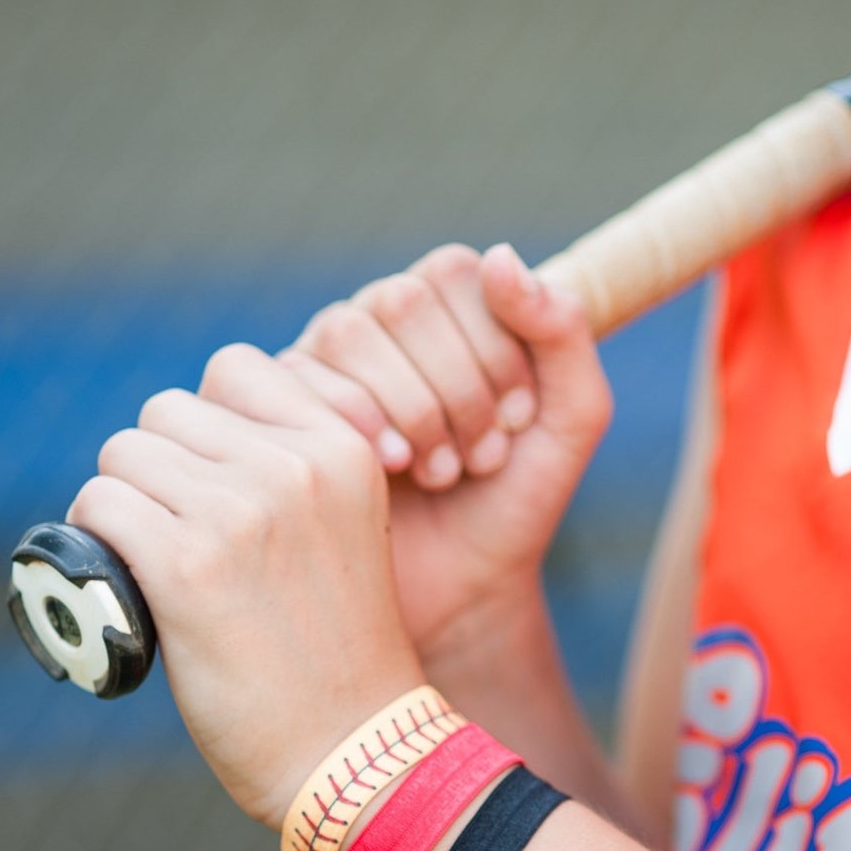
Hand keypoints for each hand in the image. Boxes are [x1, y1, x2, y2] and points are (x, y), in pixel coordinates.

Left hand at [66, 349, 422, 828]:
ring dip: (122, 505)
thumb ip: (289, 473)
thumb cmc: (339, 656)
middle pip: (165, 412)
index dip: (206, 424)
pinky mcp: (185, 566)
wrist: (352, 753)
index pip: (235, 369)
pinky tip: (123, 583)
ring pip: (122, 454)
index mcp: (343, 449)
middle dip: (158, 470)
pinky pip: (100, 507)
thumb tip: (186, 436)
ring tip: (152, 564)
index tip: (212, 485)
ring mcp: (239, 512)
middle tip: (176, 538)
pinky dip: (94, 544)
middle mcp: (293, 466)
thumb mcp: (346, 531)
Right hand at [279, 243, 612, 659]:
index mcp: (448, 309)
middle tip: (480, 458)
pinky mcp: (281, 411)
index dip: (493, 346)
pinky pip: (299, 382)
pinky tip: (391, 476)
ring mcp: (325, 363)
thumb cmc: (512, 505)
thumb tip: (499, 256)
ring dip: (409, 410)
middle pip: (402, 300)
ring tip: (441, 474)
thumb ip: (562, 333)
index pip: (456, 271)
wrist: (458, 593)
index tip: (517, 420)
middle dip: (454, 388)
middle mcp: (380, 323)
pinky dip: (359, 427)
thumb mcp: (569, 422)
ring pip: (347, 334)